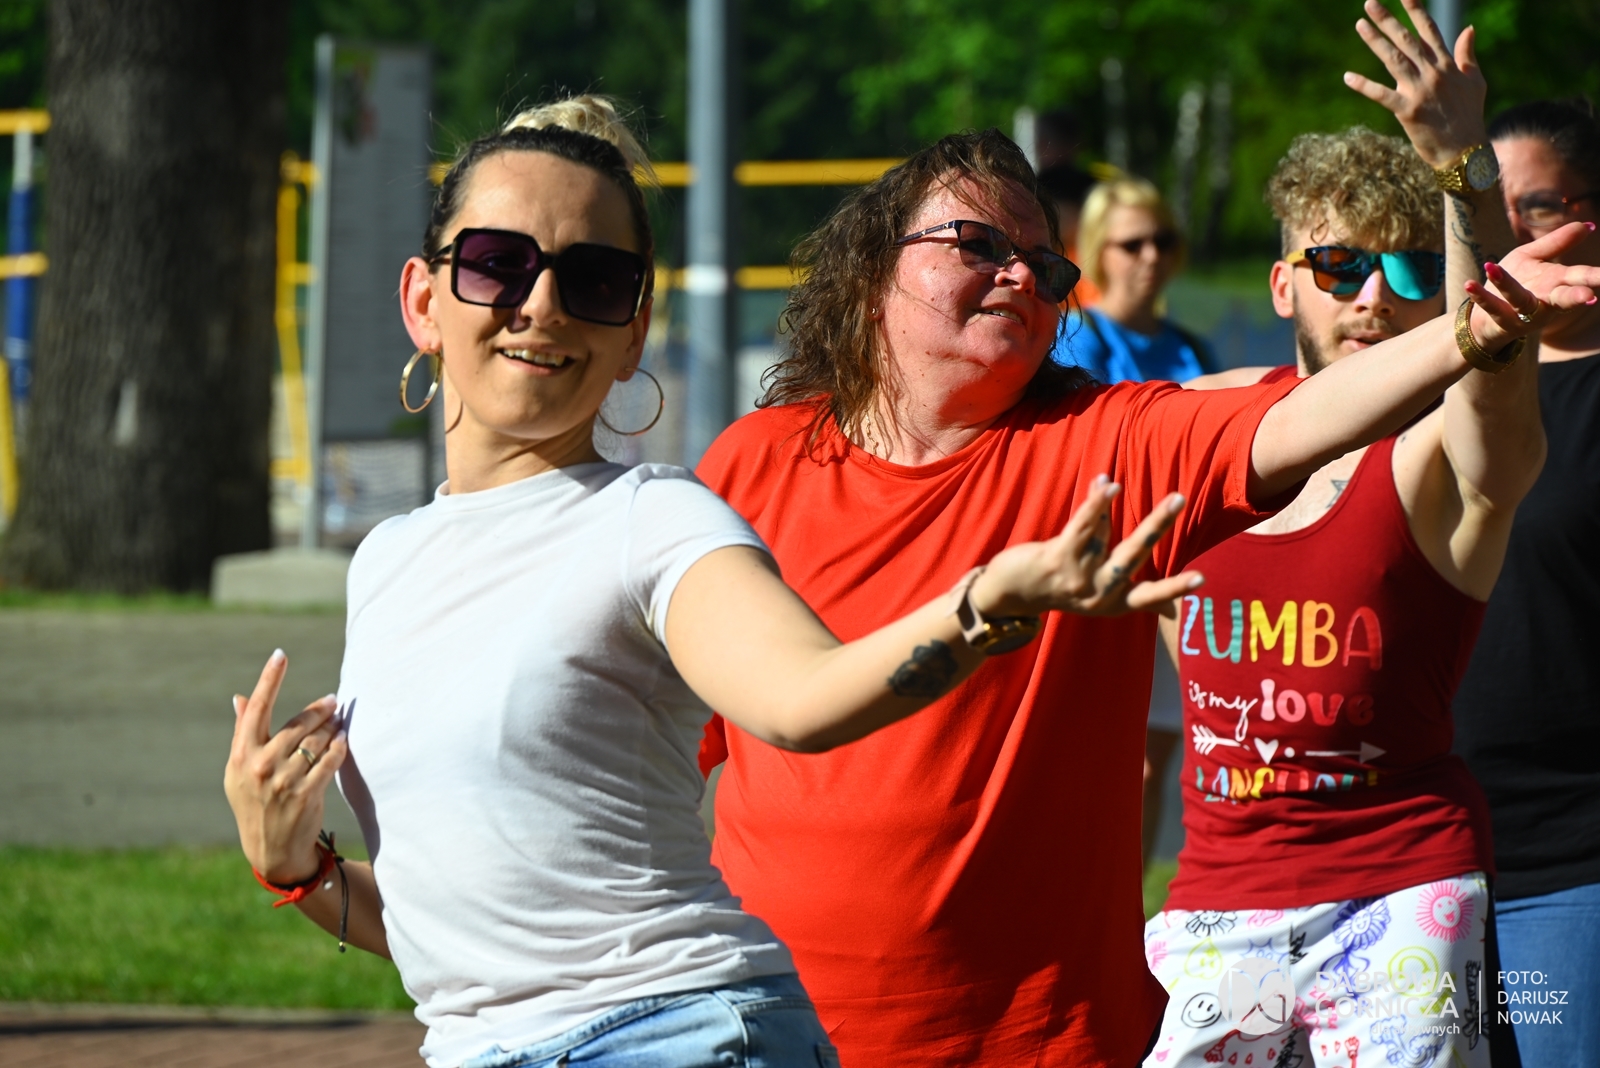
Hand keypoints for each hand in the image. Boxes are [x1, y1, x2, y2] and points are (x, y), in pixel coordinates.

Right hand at [223, 650, 347, 884]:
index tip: (280, 655)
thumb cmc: (254, 802)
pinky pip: (330, 760)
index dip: (269, 679)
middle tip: (332, 700)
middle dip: (319, 709)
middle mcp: (261, 765)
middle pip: (297, 724)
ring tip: (339, 720)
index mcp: (241, 755)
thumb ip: (243, 733)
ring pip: (317, 740)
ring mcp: (284, 781)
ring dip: (332, 726)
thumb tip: (240, 697)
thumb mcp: (238, 770)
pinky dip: (339, 747)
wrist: (270, 849)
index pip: (256, 709)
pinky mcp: (306, 794)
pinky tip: (344, 739)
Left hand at [974, 475, 1203, 617]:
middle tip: (1179, 498)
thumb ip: (1135, 598)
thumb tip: (1173, 613)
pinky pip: (1082, 525)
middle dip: (1156, 525)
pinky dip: (1095, 504)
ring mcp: (1077, 576)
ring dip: (1106, 505)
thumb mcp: (1101, 600)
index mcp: (1113, 602)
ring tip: (1116, 487)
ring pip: (1101, 532)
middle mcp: (1097, 592)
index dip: (1174, 588)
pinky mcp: (1057, 557)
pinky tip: (1106, 486)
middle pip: (1133, 555)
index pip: (1150, 596)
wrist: (1011, 593)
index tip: (1202, 580)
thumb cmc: (1065, 588)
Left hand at [1343, 0, 1485, 167]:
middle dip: (1387, 20)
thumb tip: (1469, 28)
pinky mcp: (1408, 111)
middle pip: (1406, 40)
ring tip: (1359, 25)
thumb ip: (1468, 54)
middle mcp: (1433, 73)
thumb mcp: (1475, 81)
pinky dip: (1364, 86)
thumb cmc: (1469, 115)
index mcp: (1447, 64)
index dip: (1415, 10)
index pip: (1428, 30)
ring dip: (1375, 42)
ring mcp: (1420, 91)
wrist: (1466, 151)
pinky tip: (1347, 77)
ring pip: (1393, 60)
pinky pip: (1382, 95)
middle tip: (1369, 3)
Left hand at [1467, 222, 1599, 348]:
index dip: (1597, 277)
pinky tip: (1469, 284)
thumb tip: (1588, 225)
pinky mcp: (1500, 320)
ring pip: (1521, 301)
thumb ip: (1558, 243)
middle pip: (1563, 298)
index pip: (1581, 277)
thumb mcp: (1535, 258)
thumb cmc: (1517, 283)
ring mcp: (1522, 313)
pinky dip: (1480, 296)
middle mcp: (1544, 301)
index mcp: (1557, 283)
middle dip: (1577, 297)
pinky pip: (1490, 306)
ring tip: (1492, 267)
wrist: (1487, 318)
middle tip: (1590, 297)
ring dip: (1509, 286)